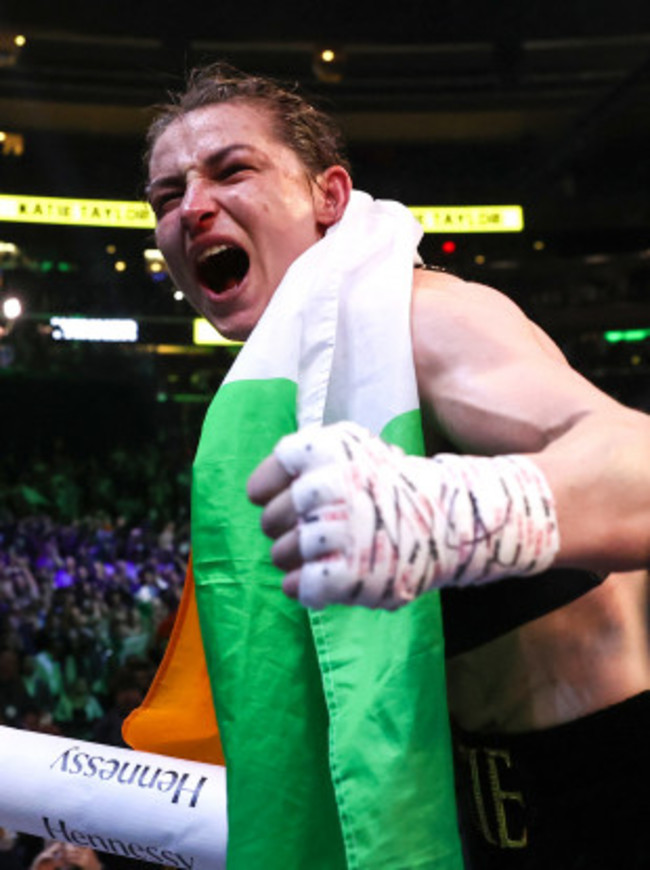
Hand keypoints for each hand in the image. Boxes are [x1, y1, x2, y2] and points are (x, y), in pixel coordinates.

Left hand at [247, 422, 438, 608]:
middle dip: (280, 529)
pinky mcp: (350, 573)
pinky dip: (302, 587)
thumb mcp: (350, 450)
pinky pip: (301, 586)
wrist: (446, 519)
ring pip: (282, 554)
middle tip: (307, 529)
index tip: (277, 496)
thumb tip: (257, 492)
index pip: (267, 476)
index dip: (267, 489)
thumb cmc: (384, 486)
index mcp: (328, 450)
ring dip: (293, 560)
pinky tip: (316, 579)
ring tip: (320, 553)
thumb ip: (304, 463)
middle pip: (270, 519)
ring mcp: (342, 531)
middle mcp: (333, 486)